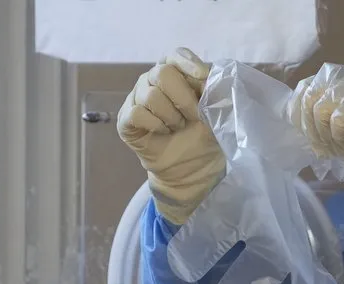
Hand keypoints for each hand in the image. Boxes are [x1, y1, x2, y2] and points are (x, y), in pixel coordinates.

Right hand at [117, 47, 224, 224]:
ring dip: (172, 116)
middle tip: (194, 117)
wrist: (192, 167)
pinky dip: (156, 125)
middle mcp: (153, 79)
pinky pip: (137, 113)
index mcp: (176, 72)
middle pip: (162, 73)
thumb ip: (216, 94)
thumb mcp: (217, 114)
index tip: (203, 77)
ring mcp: (137, 97)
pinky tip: (164, 132)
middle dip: (184, 98)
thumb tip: (212, 80)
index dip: (189, 64)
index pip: (177, 55)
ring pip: (150, 95)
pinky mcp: (126, 119)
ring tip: (180, 127)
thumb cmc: (204, 135)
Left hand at [287, 63, 343, 223]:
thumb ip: (324, 119)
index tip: (315, 139)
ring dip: (328, 138)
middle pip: (308, 97)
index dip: (300, 115)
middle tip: (332, 148)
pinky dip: (342, 141)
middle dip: (312, 130)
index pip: (305, 88)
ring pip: (319, 109)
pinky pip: (336, 121)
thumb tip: (295, 116)